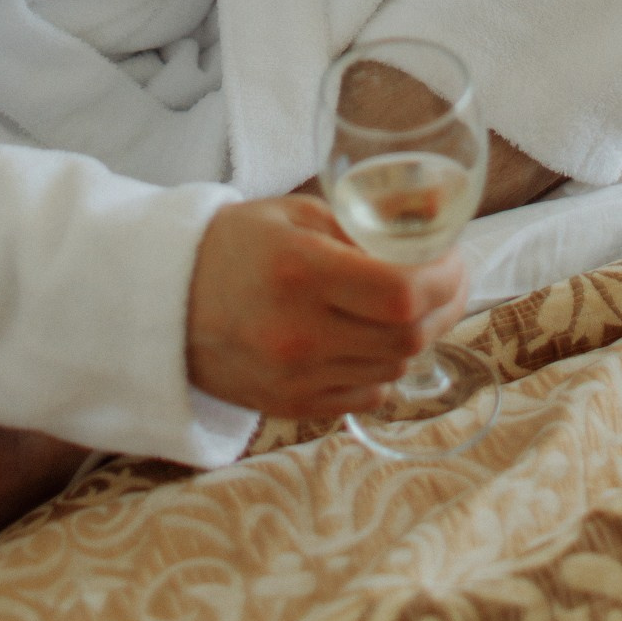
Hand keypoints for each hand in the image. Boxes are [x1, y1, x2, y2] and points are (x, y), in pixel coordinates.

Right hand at [185, 194, 469, 418]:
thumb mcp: (297, 213)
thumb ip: (363, 226)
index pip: (402, 292)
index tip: (454, 258)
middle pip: (408, 336)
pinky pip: (367, 394)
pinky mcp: (293, 407)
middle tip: (449, 280)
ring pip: (395, 368)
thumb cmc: (236, 245)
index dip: (445, 277)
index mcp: (301, 272)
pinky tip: (379, 339)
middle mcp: (300, 333)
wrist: (166, 302)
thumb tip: (435, 228)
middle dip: (444, 305)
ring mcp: (296, 379)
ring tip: (416, 306)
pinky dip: (386, 367)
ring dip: (419, 336)